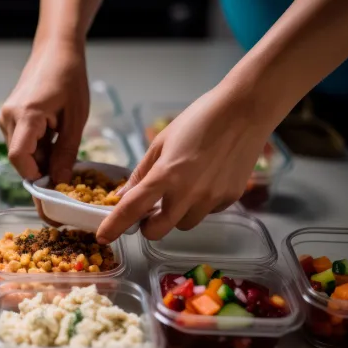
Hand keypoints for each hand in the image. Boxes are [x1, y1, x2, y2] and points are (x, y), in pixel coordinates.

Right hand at [0, 39, 89, 221]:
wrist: (55, 51)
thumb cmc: (70, 79)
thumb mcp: (75, 118)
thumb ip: (66, 152)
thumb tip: (60, 182)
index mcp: (26, 115)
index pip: (20, 158)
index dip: (35, 176)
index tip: (55, 184)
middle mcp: (9, 118)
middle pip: (20, 159)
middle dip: (42, 169)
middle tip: (66, 169)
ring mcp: (6, 117)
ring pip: (20, 152)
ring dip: (41, 158)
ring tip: (62, 143)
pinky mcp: (9, 117)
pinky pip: (20, 142)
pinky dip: (37, 147)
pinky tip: (54, 136)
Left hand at [96, 85, 274, 242]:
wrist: (245, 111)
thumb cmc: (199, 120)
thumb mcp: (161, 142)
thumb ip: (141, 173)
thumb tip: (123, 196)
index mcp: (166, 174)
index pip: (132, 208)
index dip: (114, 226)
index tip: (102, 237)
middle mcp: (188, 192)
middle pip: (159, 231)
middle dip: (148, 227)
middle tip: (147, 214)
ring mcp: (212, 198)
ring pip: (184, 224)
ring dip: (175, 215)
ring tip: (182, 189)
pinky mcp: (230, 198)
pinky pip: (207, 213)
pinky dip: (199, 205)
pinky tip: (205, 181)